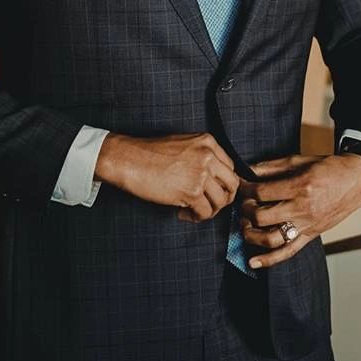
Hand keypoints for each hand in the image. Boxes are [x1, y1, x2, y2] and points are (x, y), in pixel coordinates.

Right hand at [95, 132, 238, 221]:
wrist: (128, 160)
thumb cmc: (149, 153)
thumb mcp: (182, 145)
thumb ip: (201, 157)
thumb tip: (213, 180)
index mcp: (208, 142)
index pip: (230, 167)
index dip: (222, 183)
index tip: (212, 191)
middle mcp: (208, 156)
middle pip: (232, 184)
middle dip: (223, 198)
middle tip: (209, 204)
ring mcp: (201, 174)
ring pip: (221, 201)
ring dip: (209, 210)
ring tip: (193, 211)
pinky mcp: (191, 192)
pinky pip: (205, 212)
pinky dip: (196, 217)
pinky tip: (183, 214)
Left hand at [238, 152, 360, 268]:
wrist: (358, 180)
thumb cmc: (329, 168)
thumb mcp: (299, 160)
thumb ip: (271, 166)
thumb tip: (247, 170)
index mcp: (300, 187)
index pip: (261, 193)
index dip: (245, 189)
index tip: (240, 185)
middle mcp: (303, 209)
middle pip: (261, 217)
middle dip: (245, 210)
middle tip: (243, 203)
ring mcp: (307, 225)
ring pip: (271, 239)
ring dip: (251, 235)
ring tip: (245, 225)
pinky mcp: (311, 235)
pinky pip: (288, 252)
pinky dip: (269, 260)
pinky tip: (253, 262)